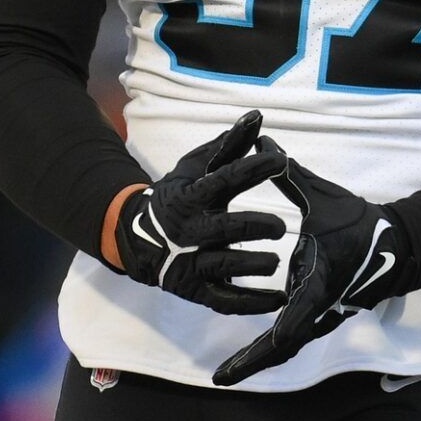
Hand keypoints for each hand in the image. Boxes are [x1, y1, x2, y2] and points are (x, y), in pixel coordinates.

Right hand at [114, 111, 288, 314]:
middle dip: (253, 227)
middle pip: (224, 229)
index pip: (223, 180)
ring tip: (275, 262)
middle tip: (280, 226)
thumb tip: (257, 117)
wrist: (140, 238)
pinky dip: (251, 303)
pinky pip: (225, 300)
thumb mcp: (197, 167)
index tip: (280, 161)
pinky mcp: (196, 290)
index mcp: (192, 196)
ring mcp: (191, 262)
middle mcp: (191, 230)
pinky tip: (278, 300)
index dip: (251, 169)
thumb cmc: (181, 194)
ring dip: (252, 266)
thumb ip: (229, 145)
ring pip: (222, 267)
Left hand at [212, 144, 410, 385]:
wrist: (394, 244)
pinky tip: (253, 354)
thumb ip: (290, 175)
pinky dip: (272, 348)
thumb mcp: (322, 197)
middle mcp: (320, 305)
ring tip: (227, 374)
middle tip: (221, 378)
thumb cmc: (357, 222)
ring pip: (288, 346)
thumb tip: (262, 144)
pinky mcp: (322, 315)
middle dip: (253, 361)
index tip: (263, 342)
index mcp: (320, 279)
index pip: (300, 312)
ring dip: (259, 359)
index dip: (279, 330)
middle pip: (285, 344)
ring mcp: (322, 314)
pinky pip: (294, 337)